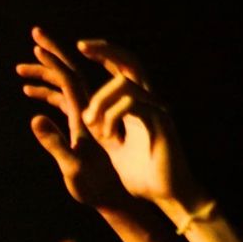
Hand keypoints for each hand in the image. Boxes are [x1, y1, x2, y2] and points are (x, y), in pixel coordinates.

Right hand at [16, 27, 130, 209]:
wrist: (114, 198)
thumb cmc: (95, 187)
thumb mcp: (72, 166)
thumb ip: (55, 143)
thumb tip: (35, 118)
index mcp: (85, 115)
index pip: (69, 78)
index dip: (54, 59)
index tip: (38, 44)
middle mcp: (85, 111)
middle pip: (68, 74)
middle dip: (52, 54)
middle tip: (35, 35)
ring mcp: (83, 119)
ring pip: (63, 88)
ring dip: (44, 75)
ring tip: (20, 71)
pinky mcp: (80, 129)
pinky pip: (62, 103)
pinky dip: (47, 93)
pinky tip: (31, 94)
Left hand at [78, 38, 206, 211]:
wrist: (162, 195)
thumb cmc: (138, 173)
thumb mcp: (109, 146)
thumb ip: (98, 127)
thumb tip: (86, 112)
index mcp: (131, 106)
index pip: (118, 70)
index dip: (102, 54)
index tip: (80, 46)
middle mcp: (145, 102)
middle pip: (128, 62)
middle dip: (104, 50)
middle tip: (81, 46)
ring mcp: (154, 110)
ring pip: (125, 83)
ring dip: (101, 100)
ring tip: (93, 124)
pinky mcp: (160, 123)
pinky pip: (133, 104)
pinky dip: (113, 116)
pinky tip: (108, 136)